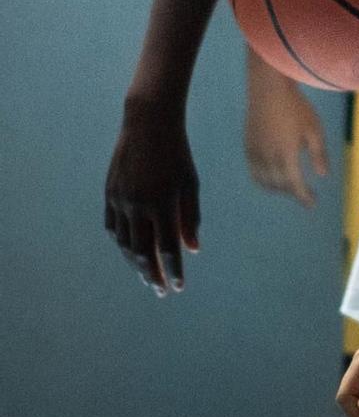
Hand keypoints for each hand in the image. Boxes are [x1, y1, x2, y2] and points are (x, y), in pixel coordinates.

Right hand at [104, 97, 200, 295]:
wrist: (148, 125)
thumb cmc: (178, 154)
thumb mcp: (190, 183)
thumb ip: (191, 217)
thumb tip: (192, 250)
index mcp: (162, 203)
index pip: (167, 248)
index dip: (173, 269)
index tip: (178, 287)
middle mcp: (138, 205)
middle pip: (143, 251)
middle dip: (152, 275)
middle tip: (160, 292)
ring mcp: (120, 200)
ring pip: (125, 243)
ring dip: (136, 263)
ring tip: (147, 276)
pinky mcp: (109, 194)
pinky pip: (113, 227)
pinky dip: (122, 243)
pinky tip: (131, 251)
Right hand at [244, 63, 328, 207]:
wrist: (269, 91)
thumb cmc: (296, 108)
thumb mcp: (314, 130)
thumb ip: (318, 154)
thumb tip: (322, 175)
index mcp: (286, 155)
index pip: (295, 185)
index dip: (304, 197)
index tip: (312, 204)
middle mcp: (268, 158)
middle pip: (279, 185)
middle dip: (293, 192)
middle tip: (305, 192)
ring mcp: (255, 154)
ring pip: (264, 182)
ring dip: (278, 188)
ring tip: (290, 186)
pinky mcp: (248, 148)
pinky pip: (254, 172)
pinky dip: (264, 180)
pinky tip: (273, 177)